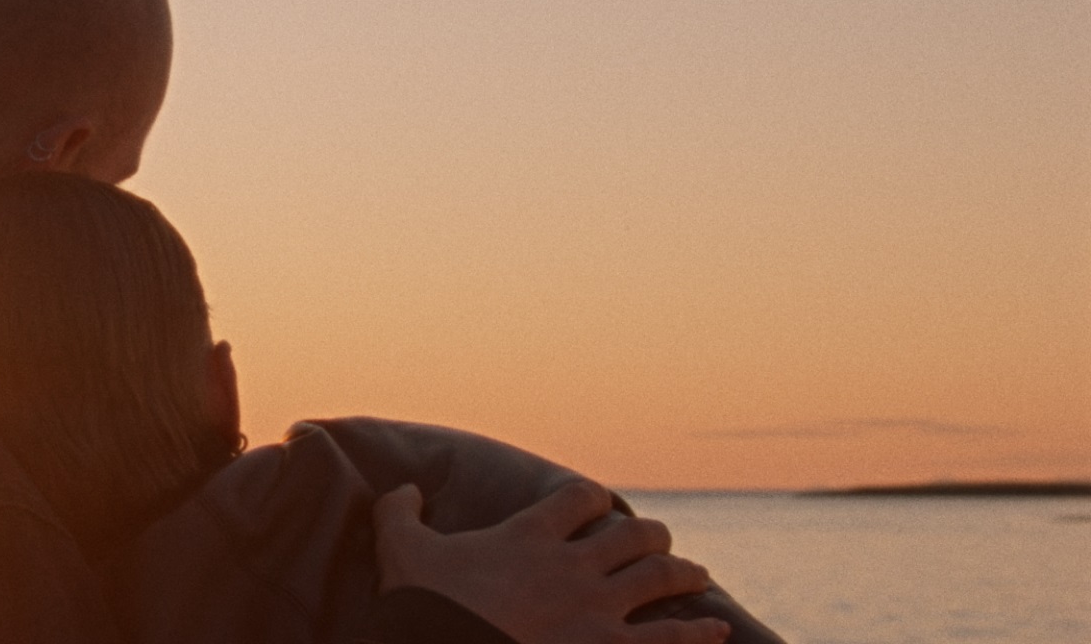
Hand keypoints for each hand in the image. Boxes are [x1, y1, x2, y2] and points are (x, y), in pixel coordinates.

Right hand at [372, 481, 729, 643]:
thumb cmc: (426, 606)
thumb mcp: (400, 550)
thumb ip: (399, 513)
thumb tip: (404, 490)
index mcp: (531, 535)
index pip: (580, 497)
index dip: (592, 497)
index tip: (594, 504)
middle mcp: (574, 565)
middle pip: (633, 534)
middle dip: (650, 536)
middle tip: (655, 541)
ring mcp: (598, 610)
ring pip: (661, 577)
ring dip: (683, 573)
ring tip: (696, 574)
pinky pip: (669, 639)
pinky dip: (698, 633)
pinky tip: (720, 629)